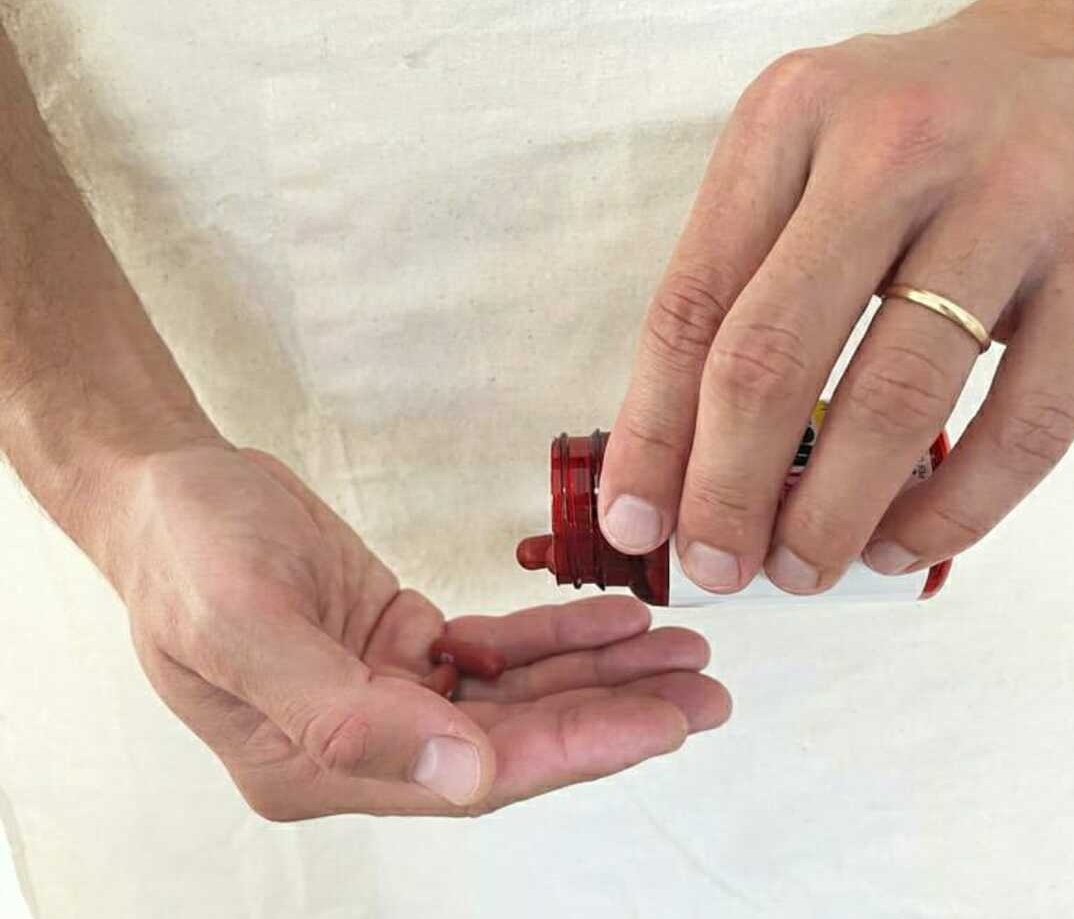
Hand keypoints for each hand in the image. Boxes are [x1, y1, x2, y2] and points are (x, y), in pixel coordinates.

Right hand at [110, 443, 729, 819]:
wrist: (171, 492)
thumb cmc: (186, 551)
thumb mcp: (241, 624)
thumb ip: (345, 714)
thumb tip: (461, 780)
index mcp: (314, 764)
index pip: (470, 775)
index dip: (571, 749)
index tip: (662, 723)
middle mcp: (361, 743)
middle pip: (511, 743)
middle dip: (611, 717)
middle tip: (704, 693)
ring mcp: (388, 695)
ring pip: (517, 697)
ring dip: (601, 675)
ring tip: (685, 654)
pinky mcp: (404, 646)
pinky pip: (498, 649)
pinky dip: (559, 633)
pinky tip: (619, 618)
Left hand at [598, 0, 1073, 593]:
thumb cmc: (912, 138)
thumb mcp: (800, 164)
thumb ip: (738, 292)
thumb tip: (678, 472)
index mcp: (792, 116)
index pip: (694, 303)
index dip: (652, 433)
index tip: (636, 525)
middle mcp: (897, 144)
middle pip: (776, 353)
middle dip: (729, 491)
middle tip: (717, 566)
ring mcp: (1015, 197)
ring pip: (897, 398)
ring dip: (833, 515)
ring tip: (802, 570)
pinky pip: (1026, 426)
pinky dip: (954, 512)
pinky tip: (901, 545)